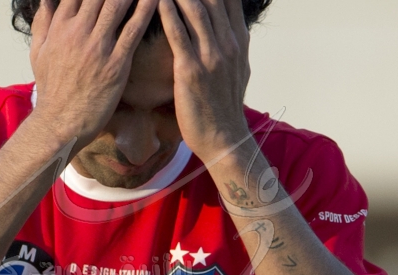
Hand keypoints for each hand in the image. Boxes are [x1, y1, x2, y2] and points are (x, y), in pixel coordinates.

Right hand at [29, 0, 159, 147]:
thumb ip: (43, 21)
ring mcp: (98, 47)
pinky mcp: (116, 65)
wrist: (61, 123)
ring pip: (118, 4)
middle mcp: (78, 31)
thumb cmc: (52, 89)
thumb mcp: (39, 52)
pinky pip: (134, 30)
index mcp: (60, 26)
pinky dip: (146, 10)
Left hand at [157, 0, 250, 162]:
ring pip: (195, 9)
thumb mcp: (237, 71)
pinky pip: (178, 34)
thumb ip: (232, 45)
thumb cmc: (223, 106)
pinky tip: (158, 0)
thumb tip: (228, 29)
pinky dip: (168, 13)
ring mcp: (211, 56)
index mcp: (238, 41)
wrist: (223, 138)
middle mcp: (228, 43)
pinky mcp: (191, 71)